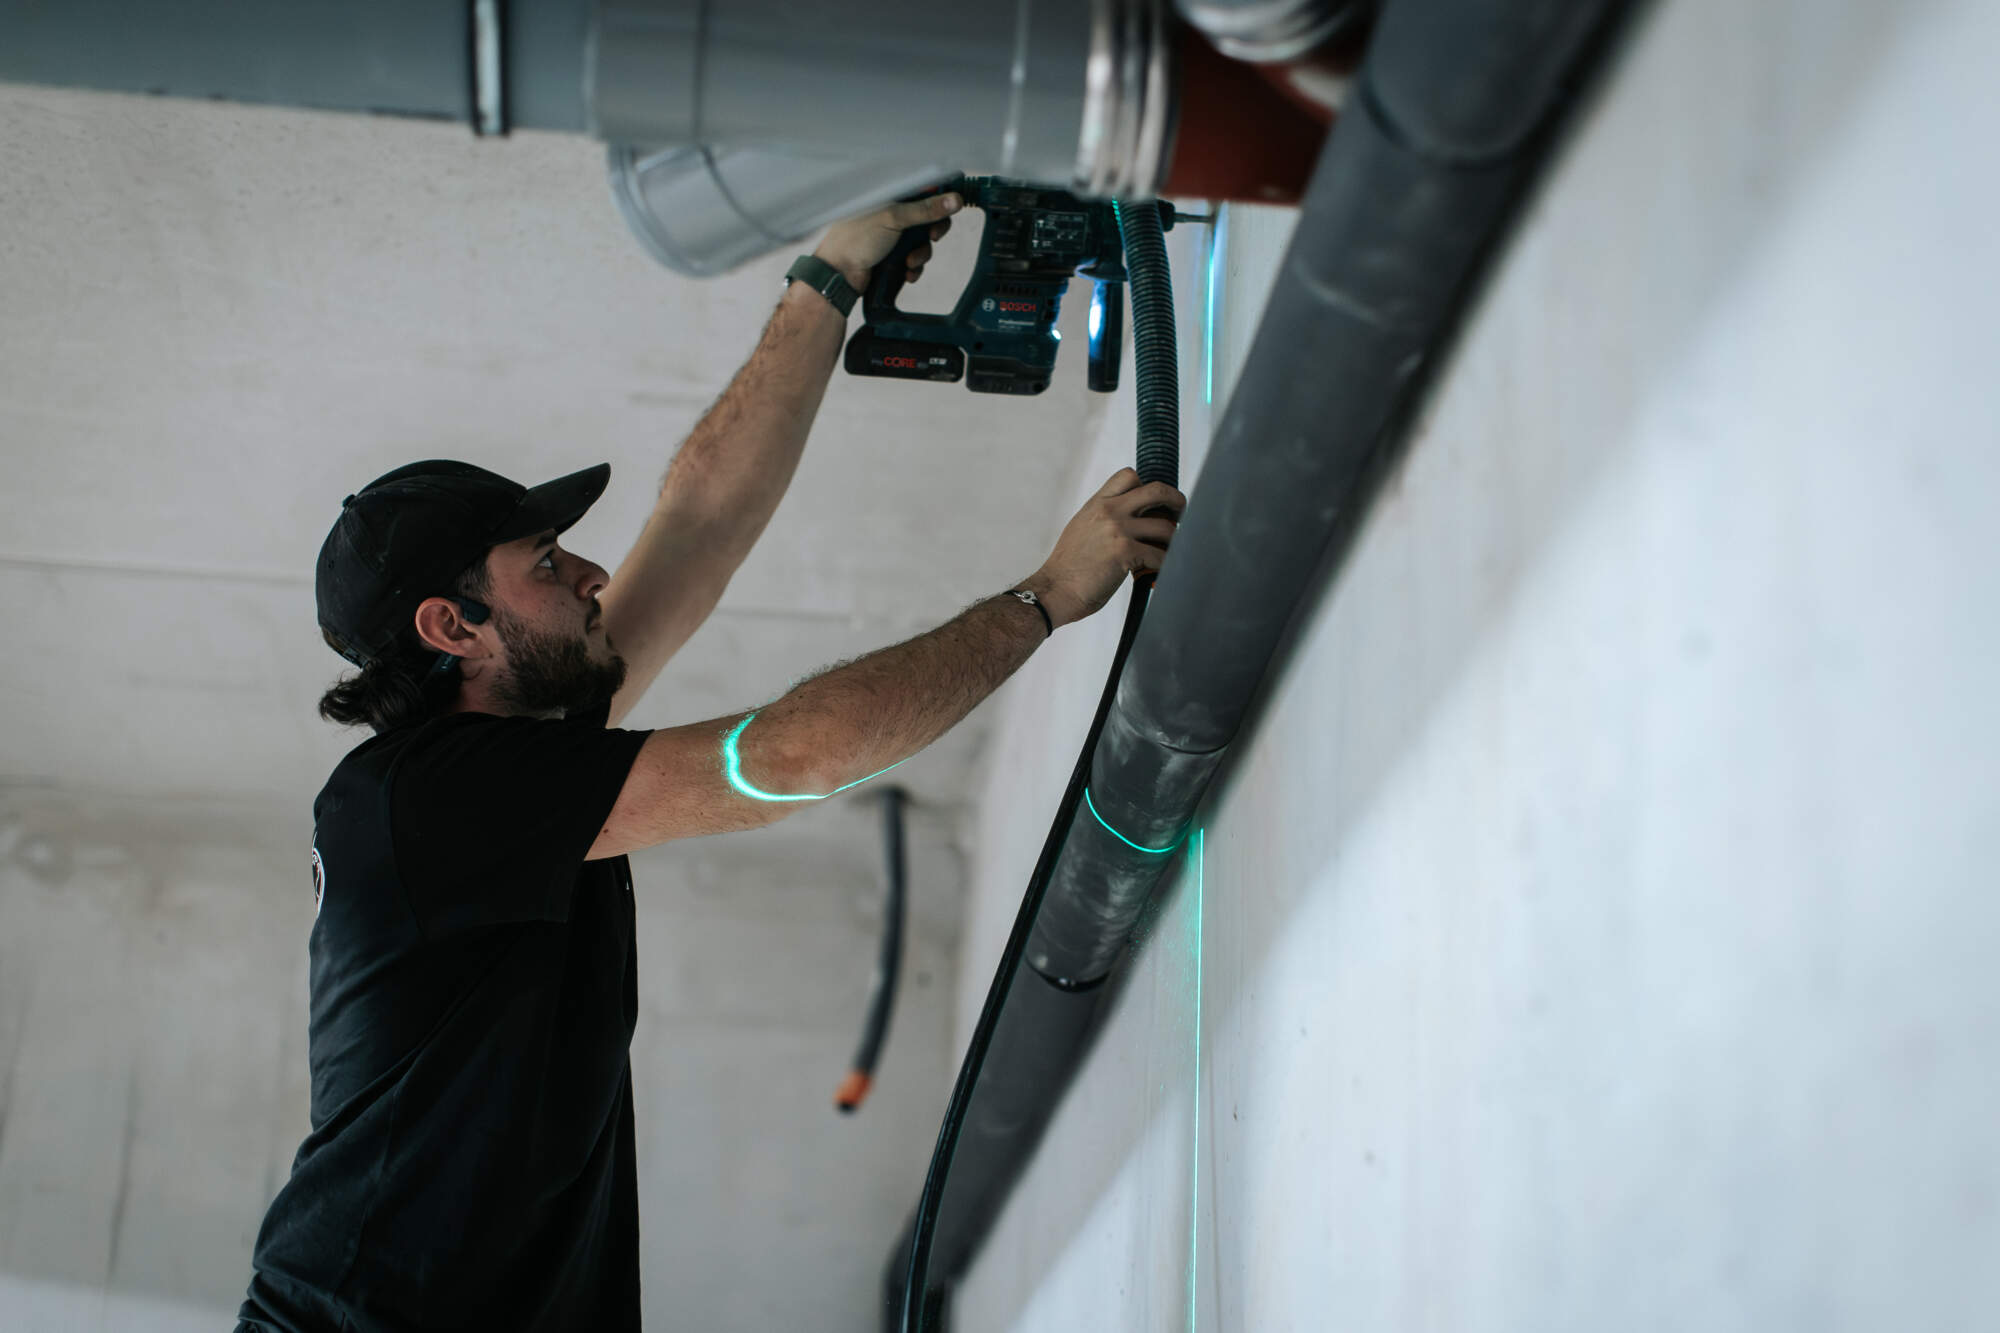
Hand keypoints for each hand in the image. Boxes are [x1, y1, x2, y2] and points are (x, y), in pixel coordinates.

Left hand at [813, 191, 962, 292]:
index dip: (939, 196)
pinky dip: (914, 266)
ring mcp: (892, 233)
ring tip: (910, 261)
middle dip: (932, 230)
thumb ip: (925, 209)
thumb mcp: (893, 218)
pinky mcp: (892, 253)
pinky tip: (907, 272)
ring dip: (921, 253)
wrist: (838, 274)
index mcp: (888, 193)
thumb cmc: (854, 240)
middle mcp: (891, 210)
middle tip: (933, 237)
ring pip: (922, 240)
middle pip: (927, 216)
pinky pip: (915, 257)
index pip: (922, 187)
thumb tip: (953, 199)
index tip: (950, 206)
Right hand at [1024, 469, 1185, 628]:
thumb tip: (1134, 521)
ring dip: (1174, 541)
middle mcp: (1109, 511)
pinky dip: (1165, 566)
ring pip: (1165, 526)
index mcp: (1097, 503)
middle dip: (1176, 501)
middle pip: (1157, 490)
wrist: (1053, 590)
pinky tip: (1159, 573)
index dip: (1147, 487)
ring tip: (1171, 552)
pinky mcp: (1124, 553)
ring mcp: (1117, 530)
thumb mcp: (1083, 529)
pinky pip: (1160, 555)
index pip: (1129, 475)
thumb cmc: (1069, 568)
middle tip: (1181, 515)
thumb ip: (1105, 518)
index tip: (1152, 504)